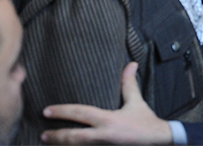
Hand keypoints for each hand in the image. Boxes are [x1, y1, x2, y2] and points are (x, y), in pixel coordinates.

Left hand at [41, 62, 172, 144]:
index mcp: (109, 119)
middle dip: (57, 136)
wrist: (159, 140)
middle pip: (74, 137)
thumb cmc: (146, 121)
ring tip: (50, 143)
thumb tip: (131, 64)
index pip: (81, 114)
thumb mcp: (136, 102)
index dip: (63, 111)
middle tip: (43, 135)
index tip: (47, 111)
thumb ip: (128, 84)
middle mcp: (104, 135)